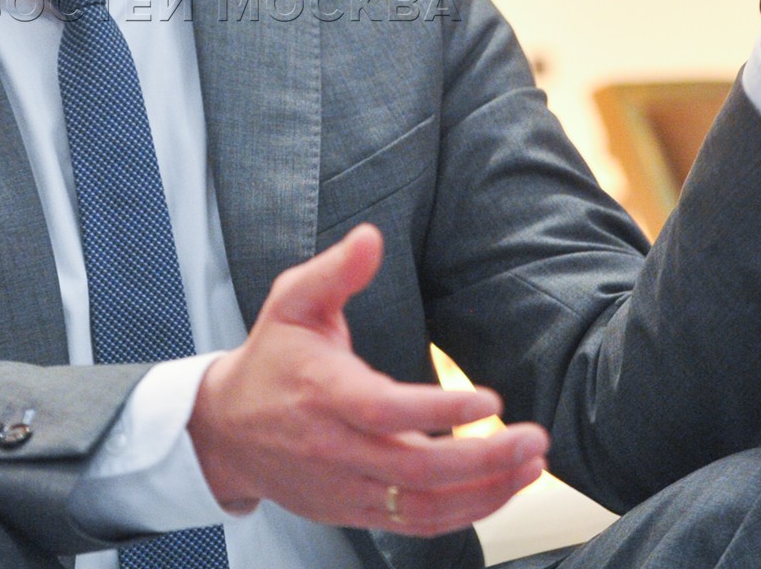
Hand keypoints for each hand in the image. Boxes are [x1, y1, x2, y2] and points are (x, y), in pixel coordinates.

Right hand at [187, 225, 546, 535]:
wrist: (226, 431)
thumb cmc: (271, 359)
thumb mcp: (293, 302)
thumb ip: (336, 270)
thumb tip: (372, 236)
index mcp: (323, 393)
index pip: (386, 411)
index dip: (441, 410)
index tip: (492, 400)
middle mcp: (335, 448)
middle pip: (417, 470)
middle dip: (486, 460)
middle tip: (534, 439)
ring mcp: (345, 487)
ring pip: (424, 507)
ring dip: (486, 492)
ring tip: (531, 466)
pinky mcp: (354, 512)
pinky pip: (416, 523)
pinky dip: (464, 513)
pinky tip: (499, 488)